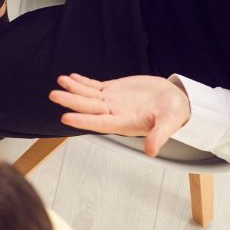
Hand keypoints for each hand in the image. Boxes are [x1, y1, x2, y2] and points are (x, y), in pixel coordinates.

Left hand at [49, 73, 190, 156]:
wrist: (176, 99)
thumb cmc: (174, 112)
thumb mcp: (170, 123)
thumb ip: (160, 135)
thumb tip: (152, 152)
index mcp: (125, 123)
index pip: (99, 123)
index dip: (83, 120)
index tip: (65, 117)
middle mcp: (115, 113)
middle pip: (89, 107)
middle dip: (71, 101)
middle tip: (54, 95)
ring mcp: (112, 101)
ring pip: (88, 95)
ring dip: (73, 89)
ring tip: (61, 81)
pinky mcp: (114, 89)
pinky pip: (95, 86)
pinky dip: (83, 82)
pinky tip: (72, 78)